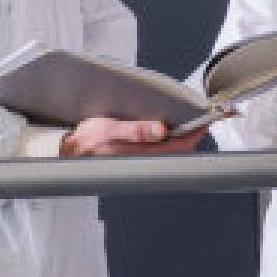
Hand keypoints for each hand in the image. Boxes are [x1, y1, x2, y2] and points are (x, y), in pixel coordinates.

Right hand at [60, 117, 205, 156]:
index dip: (195, 133)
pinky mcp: (137, 157)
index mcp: (141, 153)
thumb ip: (136, 130)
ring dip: (181, 136)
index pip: (179, 146)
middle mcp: (144, 160)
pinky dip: (169, 139)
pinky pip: (161, 150)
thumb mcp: (110, 129)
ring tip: (187, 120)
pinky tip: (167, 128)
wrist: (70, 151)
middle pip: (179, 150)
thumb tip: (161, 130)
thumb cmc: (87, 140)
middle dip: (192, 134)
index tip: (205, 119)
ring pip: (171, 150)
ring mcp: (142, 160)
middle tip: (200, 117)